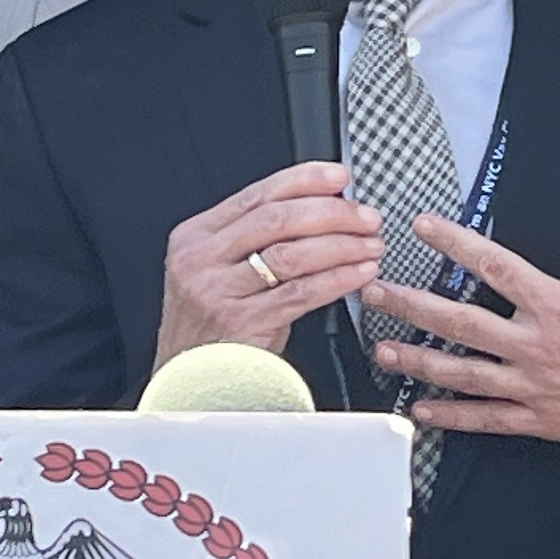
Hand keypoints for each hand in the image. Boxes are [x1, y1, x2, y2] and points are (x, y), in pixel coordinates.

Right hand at [162, 161, 382, 362]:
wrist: (188, 381)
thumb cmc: (211, 326)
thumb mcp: (218, 272)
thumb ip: (256, 240)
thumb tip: (322, 208)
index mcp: (195, 236)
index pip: (257, 194)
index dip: (305, 180)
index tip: (339, 177)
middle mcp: (202, 260)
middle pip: (278, 219)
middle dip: (332, 213)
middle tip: (366, 217)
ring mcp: (218, 292)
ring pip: (292, 254)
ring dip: (342, 246)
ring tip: (371, 245)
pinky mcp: (242, 323)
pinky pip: (301, 293)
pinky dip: (338, 279)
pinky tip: (359, 274)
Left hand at [363, 174, 559, 488]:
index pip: (496, 267)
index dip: (455, 243)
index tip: (424, 226)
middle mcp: (541, 348)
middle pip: (462, 323)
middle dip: (412, 305)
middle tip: (375, 290)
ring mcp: (537, 388)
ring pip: (463, 374)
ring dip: (418, 361)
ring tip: (382, 348)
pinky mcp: (542, 422)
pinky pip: (486, 420)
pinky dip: (450, 417)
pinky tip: (420, 410)